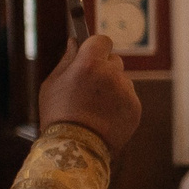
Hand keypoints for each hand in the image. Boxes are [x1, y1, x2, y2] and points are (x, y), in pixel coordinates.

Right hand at [39, 34, 141, 154]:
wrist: (75, 148)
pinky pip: (128, 98)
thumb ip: (66, 59)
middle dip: (104, 69)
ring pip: (122, 80)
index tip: (90, 55)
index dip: (96, 47)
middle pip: (114, 60)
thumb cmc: (58, 114)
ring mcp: (126, 91)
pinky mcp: (135, 107)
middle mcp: (111, 73)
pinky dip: (119, 104)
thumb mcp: (53, 83)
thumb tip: (74, 41)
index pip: (102, 40)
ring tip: (95, 107)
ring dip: (113, 88)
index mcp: (89, 63)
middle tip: (89, 87)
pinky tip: (104, 117)